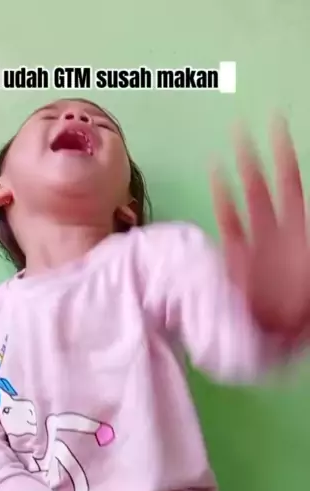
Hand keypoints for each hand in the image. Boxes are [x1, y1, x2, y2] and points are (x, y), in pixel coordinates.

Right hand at [211, 118, 309, 339]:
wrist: (281, 338)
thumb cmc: (300, 309)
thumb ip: (303, 249)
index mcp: (298, 232)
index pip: (289, 184)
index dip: (284, 155)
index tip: (277, 125)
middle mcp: (276, 232)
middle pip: (263, 186)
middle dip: (254, 155)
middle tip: (243, 125)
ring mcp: (254, 244)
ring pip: (244, 200)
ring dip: (235, 173)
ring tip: (225, 147)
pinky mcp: (236, 260)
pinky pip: (228, 224)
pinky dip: (221, 201)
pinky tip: (215, 178)